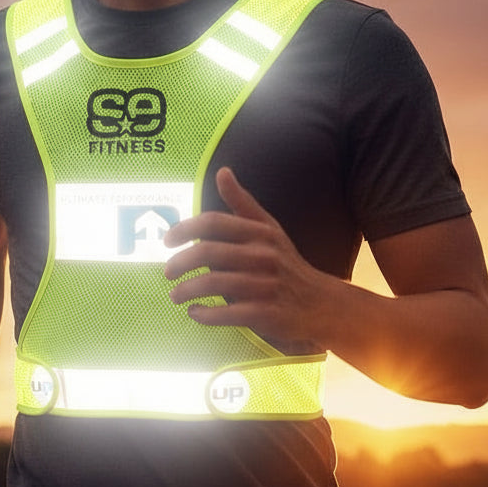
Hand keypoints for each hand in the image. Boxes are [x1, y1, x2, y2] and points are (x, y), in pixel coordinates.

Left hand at [162, 167, 329, 344]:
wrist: (321, 304)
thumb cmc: (287, 264)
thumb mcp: (269, 229)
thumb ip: (242, 203)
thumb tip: (222, 172)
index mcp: (260, 233)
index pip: (213, 223)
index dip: (184, 229)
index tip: (167, 241)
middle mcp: (262, 256)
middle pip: (208, 253)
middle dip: (179, 263)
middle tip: (167, 273)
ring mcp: (264, 285)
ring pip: (213, 283)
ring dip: (186, 291)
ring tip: (175, 295)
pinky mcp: (265, 313)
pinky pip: (227, 313)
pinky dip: (205, 314)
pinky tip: (195, 312)